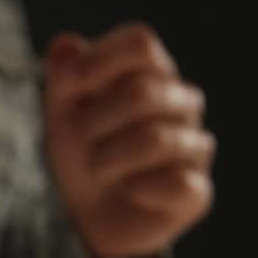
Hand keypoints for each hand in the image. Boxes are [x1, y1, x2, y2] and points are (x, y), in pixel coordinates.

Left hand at [43, 22, 215, 257]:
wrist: (90, 214)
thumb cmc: (81, 151)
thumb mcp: (60, 112)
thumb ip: (63, 76)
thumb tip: (66, 44)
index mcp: (152, 72)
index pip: (141, 43)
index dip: (99, 61)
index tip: (66, 88)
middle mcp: (182, 103)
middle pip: (143, 91)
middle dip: (94, 122)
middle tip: (77, 144)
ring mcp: (195, 145)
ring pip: (157, 139)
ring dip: (108, 159)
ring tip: (97, 170)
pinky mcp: (197, 191)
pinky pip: (174, 184)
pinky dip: (138, 189)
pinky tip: (129, 191)